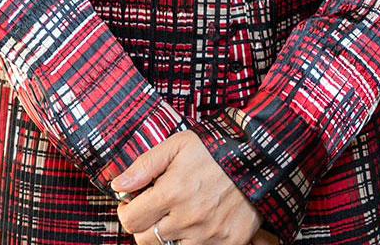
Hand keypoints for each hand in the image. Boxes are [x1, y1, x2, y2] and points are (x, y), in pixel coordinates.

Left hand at [111, 129, 264, 244]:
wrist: (261, 158)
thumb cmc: (217, 149)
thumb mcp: (177, 145)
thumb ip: (144, 165)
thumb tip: (117, 184)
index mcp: (172, 192)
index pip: (131, 221)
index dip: (127, 211)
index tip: (134, 202)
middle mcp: (188, 219)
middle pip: (145, 240)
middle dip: (145, 225)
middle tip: (157, 209)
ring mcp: (209, 235)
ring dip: (169, 235)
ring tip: (180, 214)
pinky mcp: (228, 243)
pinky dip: (194, 241)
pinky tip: (200, 223)